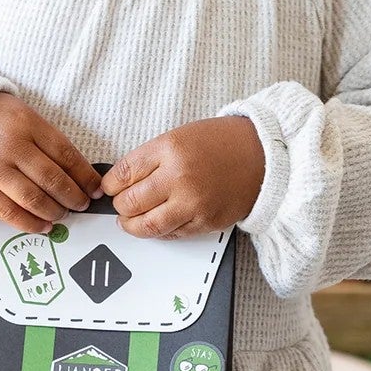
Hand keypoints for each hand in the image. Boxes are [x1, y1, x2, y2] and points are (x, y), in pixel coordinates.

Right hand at [0, 91, 103, 233]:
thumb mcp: (24, 116)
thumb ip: (47, 141)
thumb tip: (76, 172)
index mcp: (26, 124)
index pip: (65, 154)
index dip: (85, 175)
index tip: (96, 188)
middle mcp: (11, 147)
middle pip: (52, 178)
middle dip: (73, 196)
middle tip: (82, 204)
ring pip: (33, 198)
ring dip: (54, 211)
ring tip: (64, 214)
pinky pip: (9, 212)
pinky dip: (30, 223)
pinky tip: (44, 226)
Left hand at [99, 116, 265, 238]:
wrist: (261, 155)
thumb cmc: (219, 143)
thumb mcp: (177, 136)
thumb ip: (149, 159)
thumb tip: (120, 182)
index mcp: (169, 149)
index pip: (123, 173)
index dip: (110, 184)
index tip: (109, 188)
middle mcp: (179, 177)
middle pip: (130, 202)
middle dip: (120, 206)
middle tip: (121, 204)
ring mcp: (193, 203)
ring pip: (148, 225)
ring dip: (132, 225)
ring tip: (130, 221)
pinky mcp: (206, 222)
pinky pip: (172, 234)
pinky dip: (159, 232)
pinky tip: (156, 224)